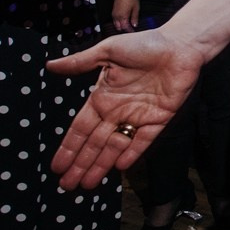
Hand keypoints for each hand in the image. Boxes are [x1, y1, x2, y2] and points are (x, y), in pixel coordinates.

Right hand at [48, 28, 205, 188]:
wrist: (180, 44)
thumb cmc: (145, 44)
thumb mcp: (108, 51)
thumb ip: (80, 62)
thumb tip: (49, 65)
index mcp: (103, 97)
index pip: (81, 128)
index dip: (69, 147)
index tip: (57, 166)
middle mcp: (118, 111)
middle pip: (95, 143)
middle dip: (81, 164)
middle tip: (66, 185)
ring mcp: (138, 116)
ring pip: (116, 146)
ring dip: (101, 165)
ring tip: (86, 184)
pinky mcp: (160, 118)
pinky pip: (143, 140)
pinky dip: (132, 152)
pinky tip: (119, 167)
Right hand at [111, 0, 140, 32]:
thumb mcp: (136, 8)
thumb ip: (135, 17)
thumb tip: (135, 25)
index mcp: (123, 16)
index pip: (125, 27)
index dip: (129, 30)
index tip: (133, 32)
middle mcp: (117, 16)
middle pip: (120, 27)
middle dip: (125, 30)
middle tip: (131, 30)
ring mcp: (114, 14)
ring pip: (116, 25)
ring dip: (121, 27)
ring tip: (127, 27)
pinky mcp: (113, 12)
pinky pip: (114, 21)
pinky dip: (118, 23)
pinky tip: (123, 23)